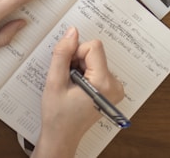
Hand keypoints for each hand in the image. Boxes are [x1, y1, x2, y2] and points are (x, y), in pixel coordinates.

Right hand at [33, 27, 124, 157]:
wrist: (62, 137)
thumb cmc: (57, 115)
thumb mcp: (54, 82)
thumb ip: (62, 54)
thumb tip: (72, 32)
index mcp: (104, 83)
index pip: (93, 47)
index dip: (75, 53)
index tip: (67, 69)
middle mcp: (115, 85)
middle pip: (95, 52)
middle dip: (77, 61)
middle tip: (68, 80)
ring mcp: (115, 88)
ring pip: (95, 58)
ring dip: (80, 67)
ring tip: (72, 86)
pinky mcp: (111, 89)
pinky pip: (97, 67)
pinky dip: (85, 72)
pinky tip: (77, 87)